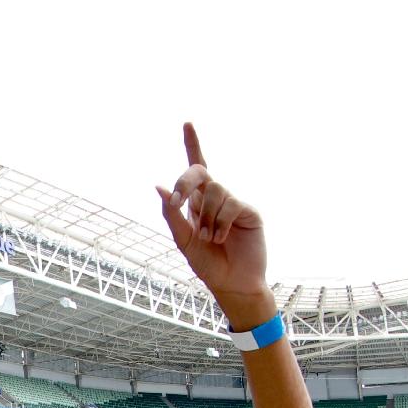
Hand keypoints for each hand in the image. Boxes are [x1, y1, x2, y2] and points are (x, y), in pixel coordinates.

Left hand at [156, 123, 271, 327]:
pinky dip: (219, 223)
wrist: (232, 284)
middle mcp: (216, 198)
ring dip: (205, 217)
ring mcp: (233, 202)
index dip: (192, 145)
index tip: (187, 123)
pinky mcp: (248, 211)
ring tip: (210, 238)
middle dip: (185, 182)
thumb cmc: (208, 265)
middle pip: (200, 172)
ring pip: (213, 190)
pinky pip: (228, 204)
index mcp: (198, 203)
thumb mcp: (183, 240)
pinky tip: (222, 238)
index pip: (196, 169)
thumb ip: (172, 214)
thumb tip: (159, 187)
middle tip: (178, 201)